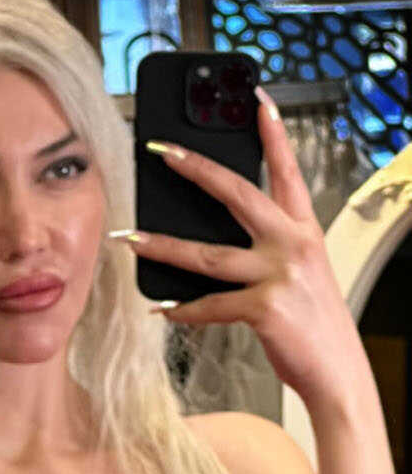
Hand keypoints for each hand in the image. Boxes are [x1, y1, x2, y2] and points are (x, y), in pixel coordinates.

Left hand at [116, 88, 363, 409]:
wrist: (338, 373)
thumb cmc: (316, 327)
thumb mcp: (304, 276)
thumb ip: (273, 251)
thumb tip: (224, 242)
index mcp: (304, 232)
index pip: (287, 171)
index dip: (273, 133)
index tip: (256, 100)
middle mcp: (293, 245)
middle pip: (237, 193)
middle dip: (195, 168)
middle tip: (162, 150)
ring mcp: (279, 275)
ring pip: (207, 254)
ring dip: (164, 246)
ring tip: (133, 239)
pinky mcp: (264, 309)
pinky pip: (210, 306)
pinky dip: (183, 311)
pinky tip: (163, 310)